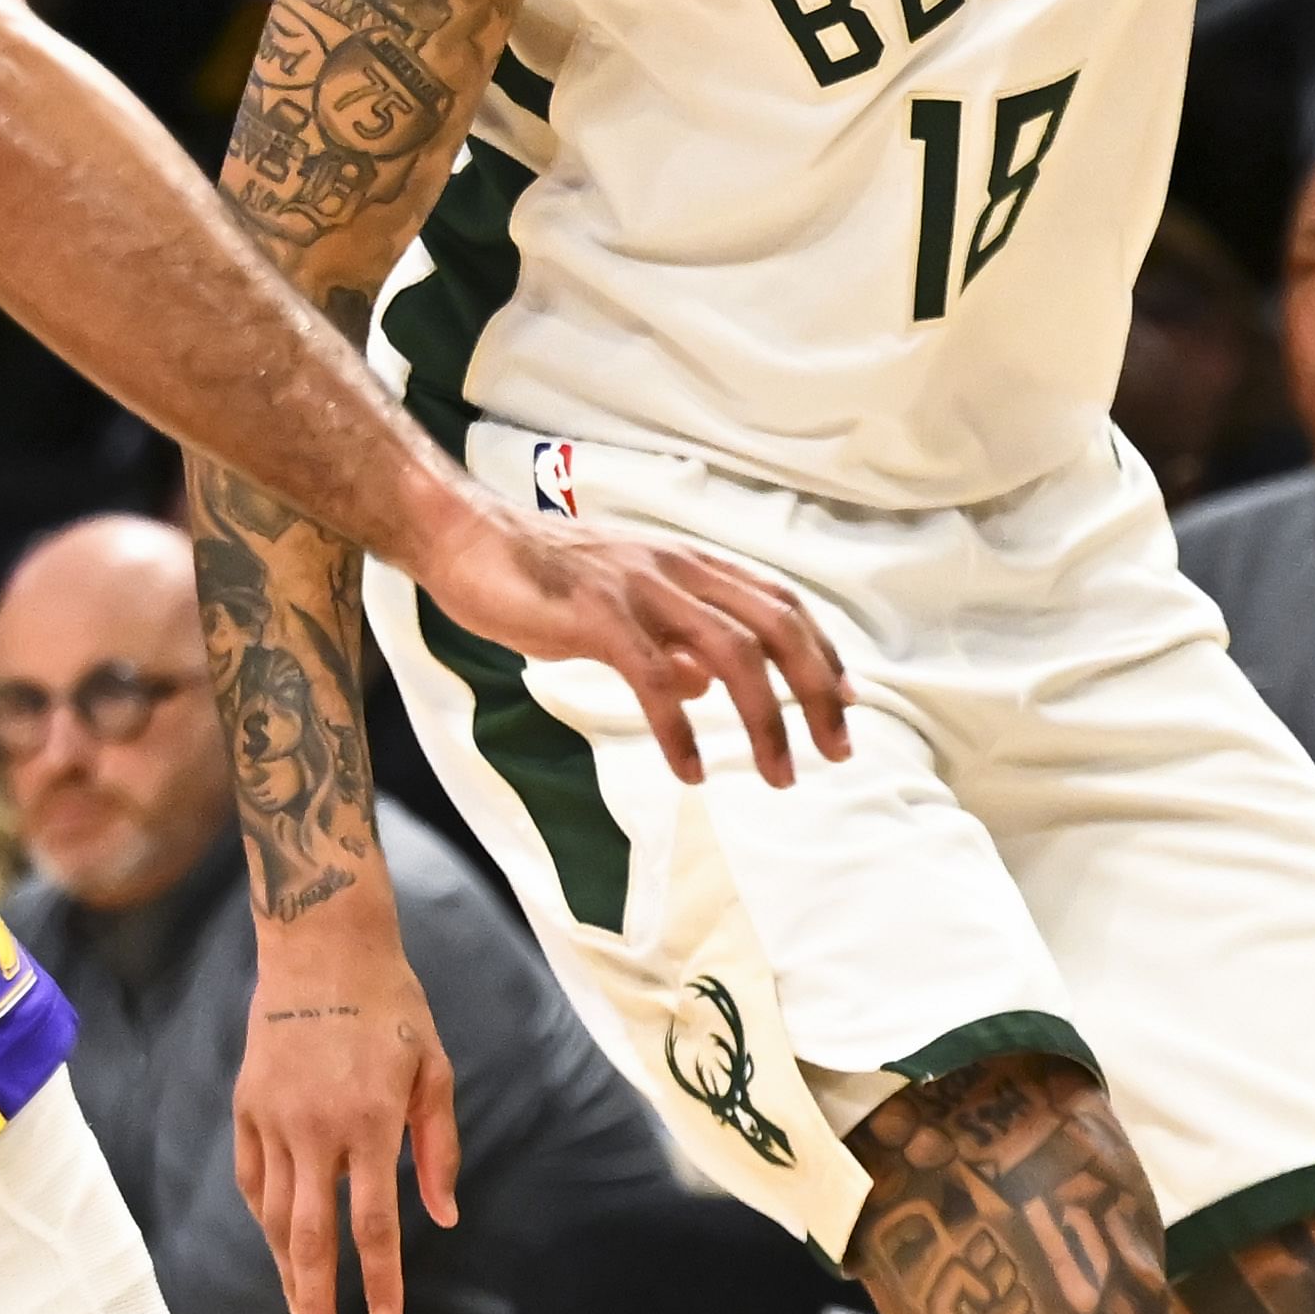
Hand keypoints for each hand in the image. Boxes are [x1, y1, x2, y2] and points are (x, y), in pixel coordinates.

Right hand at [234, 903, 451, 1313]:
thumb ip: (438, 1148)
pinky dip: (264, 1220)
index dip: (378, 1281)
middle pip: (310, 1239)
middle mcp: (316, 1129)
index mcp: (370, 1123)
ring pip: (274, 1217)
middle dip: (315, 1305)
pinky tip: (277, 1248)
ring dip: (286, 1274)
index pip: (371, 1225)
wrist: (320, 947)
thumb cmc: (392, 1007)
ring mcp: (273, 1119)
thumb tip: (442, 1217)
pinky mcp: (247, 1106)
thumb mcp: (434, 1071)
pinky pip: (253, 1180)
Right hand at [409, 509, 851, 791]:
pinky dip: (680, 731)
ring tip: (780, 773)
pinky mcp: (598, 617)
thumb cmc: (538, 575)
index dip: (823, 652)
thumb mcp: (621, 605)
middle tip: (837, 750)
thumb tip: (707, 686)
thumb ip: (671, 641)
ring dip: (767, 720)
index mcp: (688, 565)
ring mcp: (640, 591)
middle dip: (818, 691)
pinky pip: (655, 679)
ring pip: (733, 654)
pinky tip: (691, 770)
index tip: (847, 701)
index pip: (779, 603)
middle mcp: (677, 570)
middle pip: (777, 627)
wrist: (466, 540)